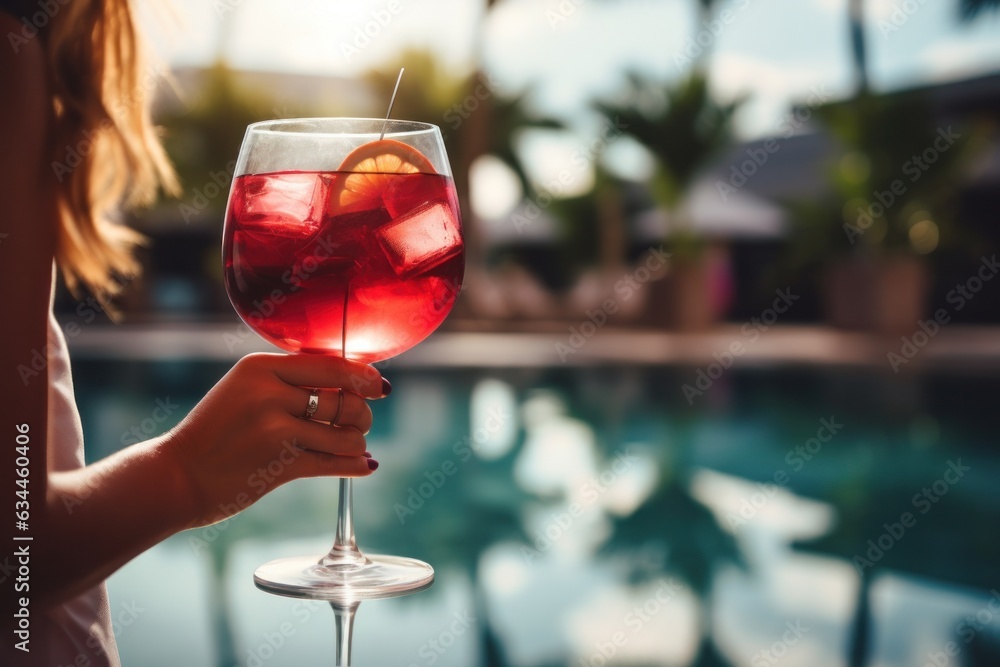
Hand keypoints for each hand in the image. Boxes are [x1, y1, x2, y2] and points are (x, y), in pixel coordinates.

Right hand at [161, 352, 389, 526]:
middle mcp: (270, 395)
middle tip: (359, 422)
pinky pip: (335, 463)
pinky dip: (356, 465)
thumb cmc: (216, 430)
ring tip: (352, 445)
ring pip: (345, 434)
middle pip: (344, 400)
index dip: (363, 377)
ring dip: (357, 442)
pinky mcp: (281, 466)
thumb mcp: (244, 388)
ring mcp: (276, 431)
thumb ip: (289, 380)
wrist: (177, 474)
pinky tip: (364, 466)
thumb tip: (353, 379)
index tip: (379, 386)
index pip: (332, 366)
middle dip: (361, 414)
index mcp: (261, 367)